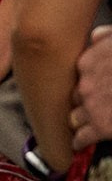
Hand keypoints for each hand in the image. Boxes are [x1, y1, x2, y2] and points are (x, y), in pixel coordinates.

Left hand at [72, 24, 111, 149]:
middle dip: (82, 101)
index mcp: (88, 63)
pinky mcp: (101, 126)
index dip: (84, 83)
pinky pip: (82, 136)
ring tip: (80, 125)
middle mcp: (85, 84)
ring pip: (75, 116)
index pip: (77, 76)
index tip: (87, 87)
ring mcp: (92, 106)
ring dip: (79, 120)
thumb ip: (106, 38)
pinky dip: (80, 141)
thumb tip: (96, 36)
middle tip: (87, 106)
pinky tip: (79, 143)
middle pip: (75, 96)